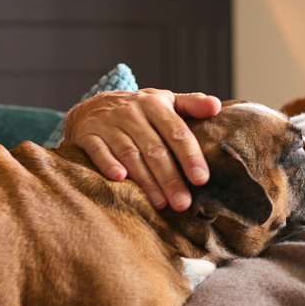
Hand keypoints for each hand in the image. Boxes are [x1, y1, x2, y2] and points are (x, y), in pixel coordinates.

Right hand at [61, 89, 221, 210]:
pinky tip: (120, 180)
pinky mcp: (87, 135)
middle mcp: (131, 112)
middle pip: (155, 149)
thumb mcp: (164, 101)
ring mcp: (108, 123)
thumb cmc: (137, 110)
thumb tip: (216, 105)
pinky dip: (108, 164)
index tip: (201, 179)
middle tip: (183, 203)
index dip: (189, 156)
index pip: (176, 132)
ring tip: (161, 204)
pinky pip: (99, 151)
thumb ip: (191, 105)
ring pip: (130, 154)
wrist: (91, 107)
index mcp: (154, 103)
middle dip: (171, 178)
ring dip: (146, 180)